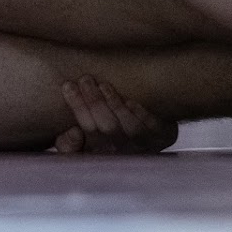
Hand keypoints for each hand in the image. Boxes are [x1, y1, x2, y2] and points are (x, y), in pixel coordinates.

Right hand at [53, 76, 177, 153]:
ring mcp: (146, 146)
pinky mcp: (164, 137)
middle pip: (108, 129)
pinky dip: (140, 113)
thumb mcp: (81, 144)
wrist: (146, 144)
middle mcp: (124, 152)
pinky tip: (130, 100)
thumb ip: (68, 144)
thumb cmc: (106, 136)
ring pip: (130, 129)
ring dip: (115, 105)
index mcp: (100, 152)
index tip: (68, 85)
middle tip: (85, 79)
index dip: (78, 107)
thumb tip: (74, 132)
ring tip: (103, 85)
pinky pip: (152, 127)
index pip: (88, 130)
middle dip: (94, 102)